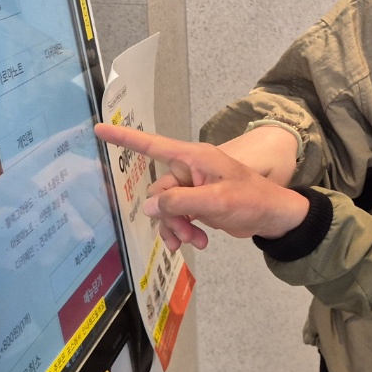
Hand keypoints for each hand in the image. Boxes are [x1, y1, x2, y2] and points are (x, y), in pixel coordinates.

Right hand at [95, 123, 310, 249]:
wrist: (273, 217)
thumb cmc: (252, 199)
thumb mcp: (216, 200)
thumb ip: (180, 202)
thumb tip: (148, 207)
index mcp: (194, 158)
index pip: (152, 145)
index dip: (124, 138)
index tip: (99, 129)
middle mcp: (190, 169)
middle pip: (158, 193)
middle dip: (168, 215)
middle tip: (187, 232)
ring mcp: (193, 188)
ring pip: (165, 209)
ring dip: (176, 227)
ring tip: (195, 241)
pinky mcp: (198, 205)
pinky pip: (177, 217)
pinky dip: (183, 231)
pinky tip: (197, 243)